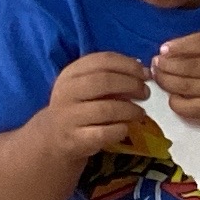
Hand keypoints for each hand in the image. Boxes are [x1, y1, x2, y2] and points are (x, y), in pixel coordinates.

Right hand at [39, 51, 153, 167]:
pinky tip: (125, 128)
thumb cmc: (79, 107)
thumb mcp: (87, 85)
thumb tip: (143, 70)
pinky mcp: (76, 139)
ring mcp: (69, 116)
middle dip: (131, 85)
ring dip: (130, 110)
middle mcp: (67, 92)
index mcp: (71, 73)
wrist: (53, 138)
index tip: (146, 74)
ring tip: (140, 113)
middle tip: (145, 93)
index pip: (103, 60)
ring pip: (106, 109)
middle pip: (105, 81)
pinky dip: (120, 130)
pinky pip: (104, 133)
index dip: (129, 65)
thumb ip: (111, 75)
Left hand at [148, 29, 199, 134]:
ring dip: (167, 82)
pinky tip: (172, 95)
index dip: (180, 46)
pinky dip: (177, 102)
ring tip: (159, 76)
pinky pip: (193, 109)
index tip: (163, 48)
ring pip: (189, 88)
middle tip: (155, 63)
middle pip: (192, 67)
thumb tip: (169, 49)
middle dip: (167, 65)